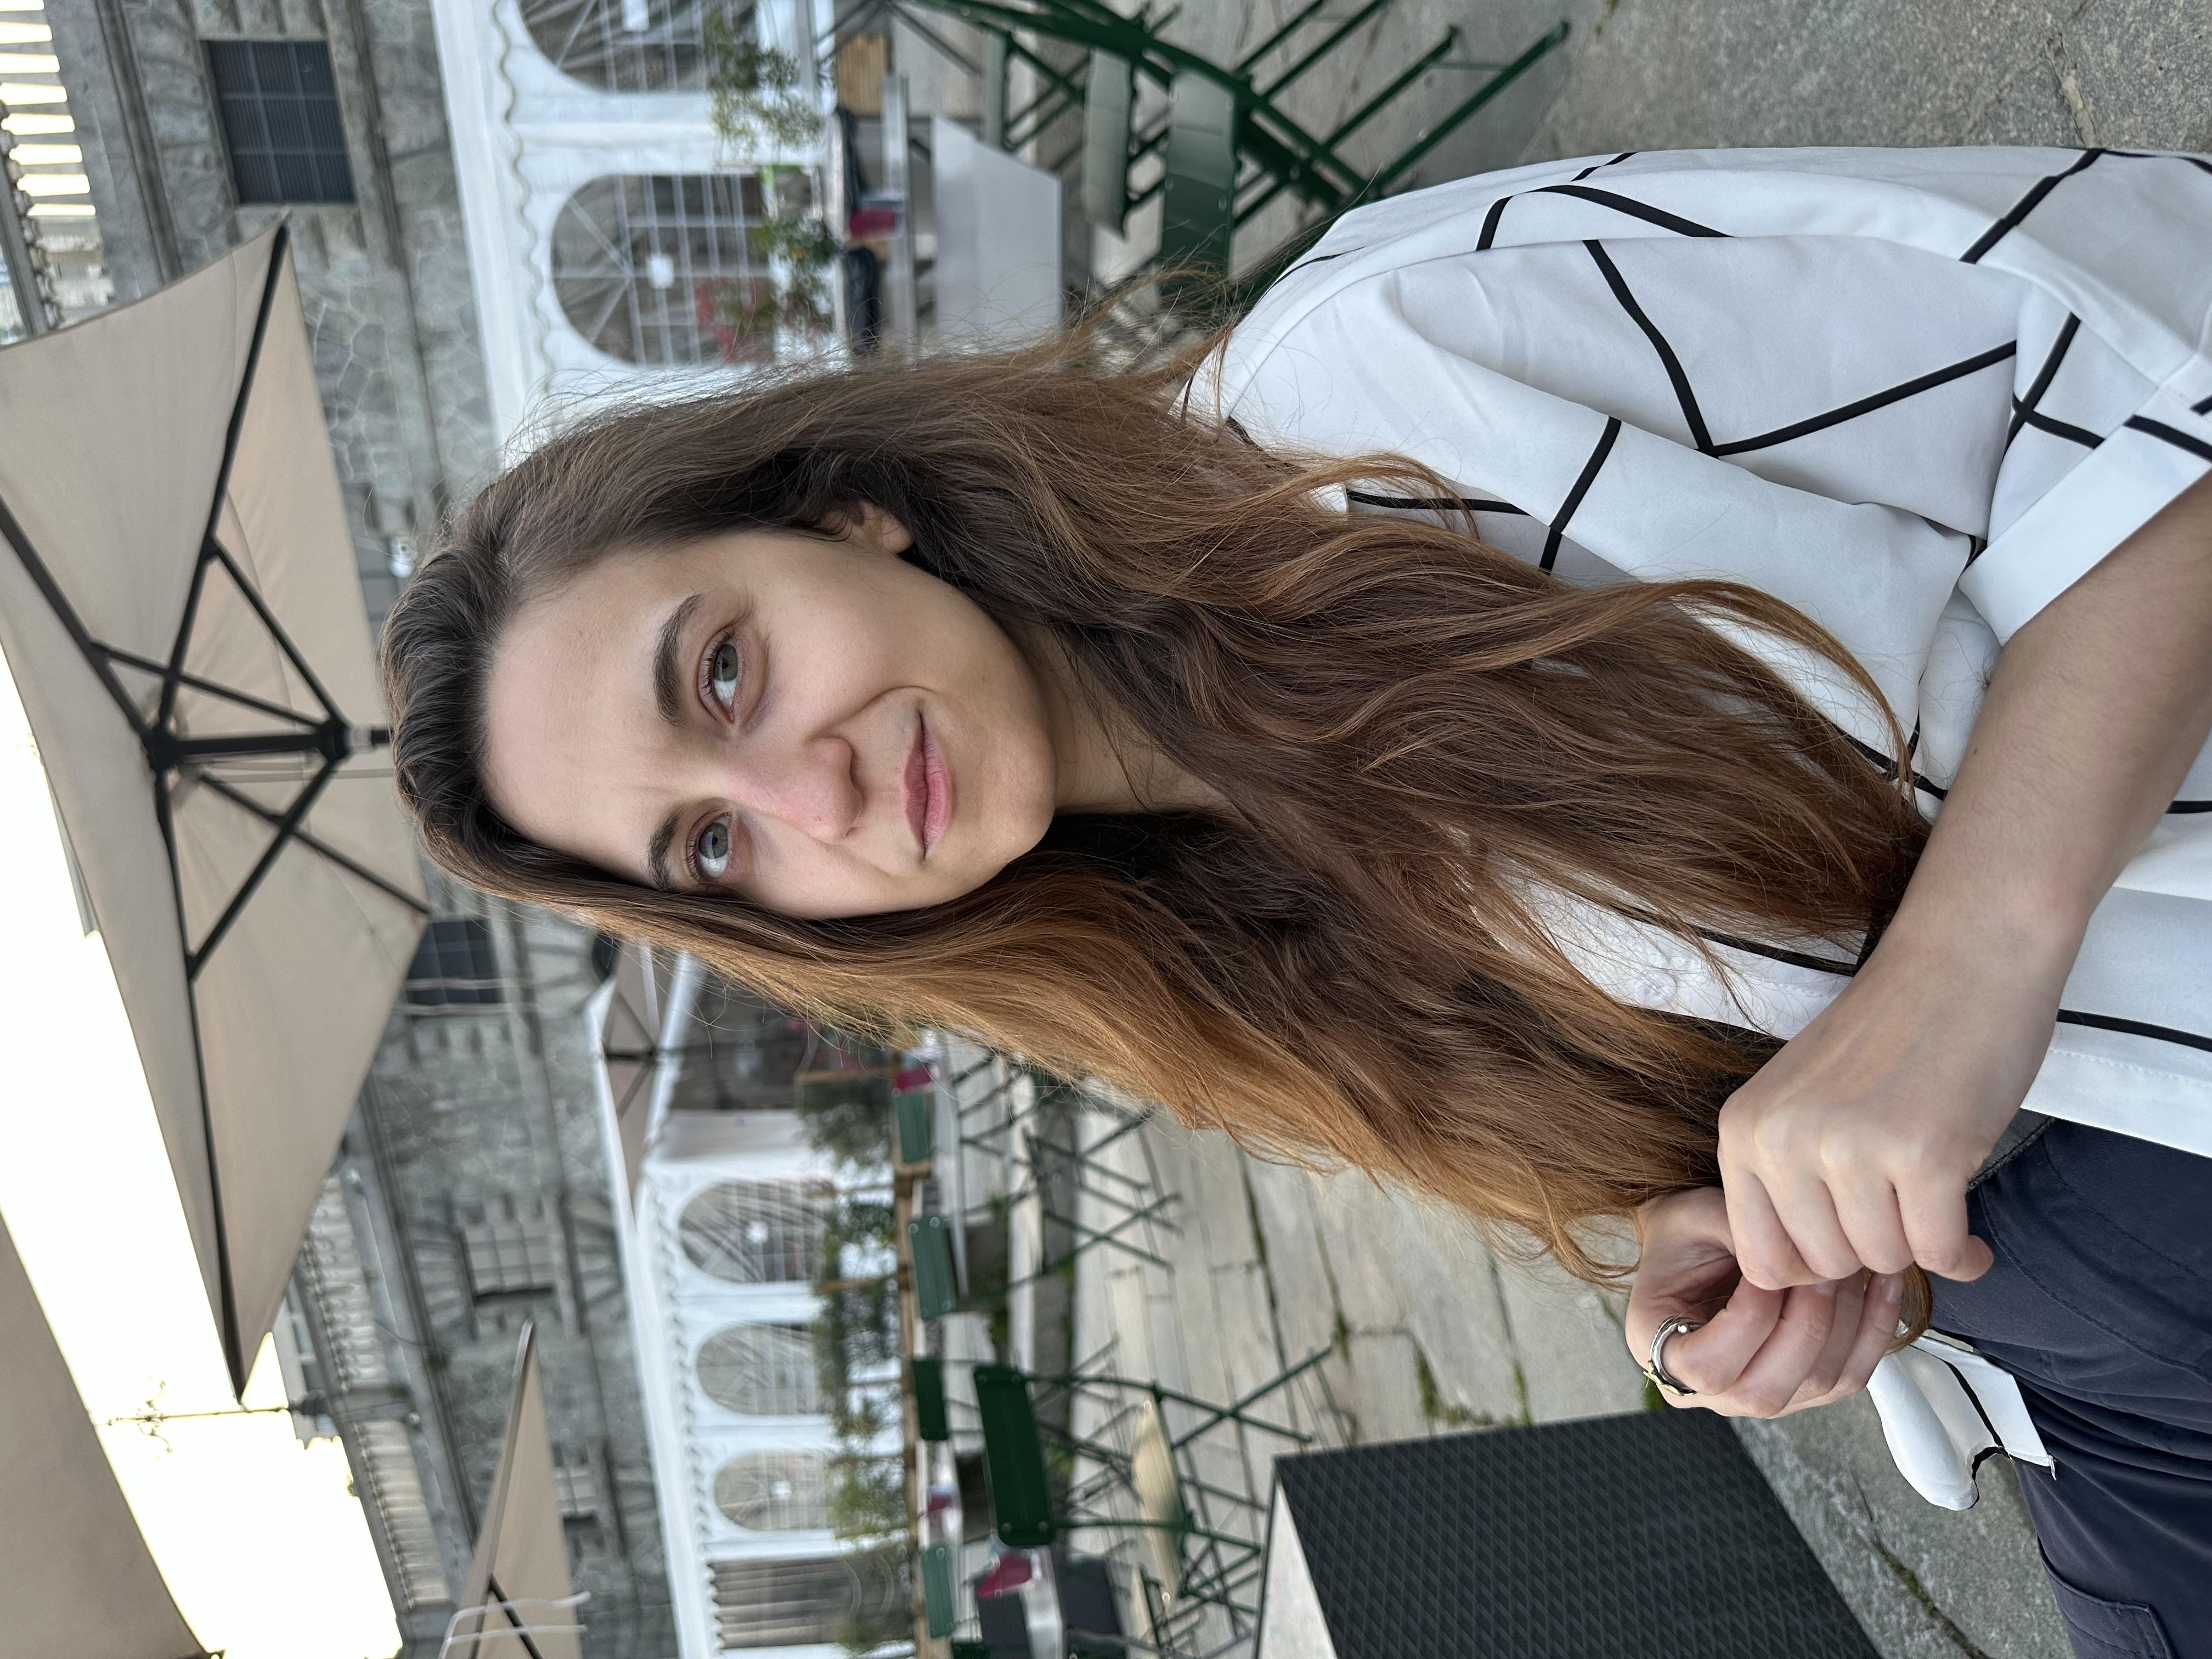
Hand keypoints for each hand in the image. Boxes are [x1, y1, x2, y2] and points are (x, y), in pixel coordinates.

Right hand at [1626, 1187, 1901, 1417]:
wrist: (1701, 1242)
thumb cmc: (1689, 1230)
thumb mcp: (1696, 1217)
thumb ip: (1742, 1234)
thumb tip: (1804, 1250)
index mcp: (1659, 1351)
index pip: (1707, 1367)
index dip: (1747, 1320)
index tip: (1767, 1268)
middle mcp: (1706, 1392)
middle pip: (1765, 1391)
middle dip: (1805, 1324)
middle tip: (1823, 1265)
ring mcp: (1757, 1397)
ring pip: (1816, 1385)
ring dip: (1845, 1322)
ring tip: (1853, 1264)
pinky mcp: (1804, 1391)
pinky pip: (1850, 1376)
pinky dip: (1873, 1330)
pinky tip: (1881, 1283)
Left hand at [1715, 922, 2060, 1289]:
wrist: (1965, 957)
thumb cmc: (1892, 1031)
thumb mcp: (1803, 1102)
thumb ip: (1789, 1176)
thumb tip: (1805, 1277)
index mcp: (1744, 1129)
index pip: (1760, 1258)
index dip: (1812, 1266)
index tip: (1850, 1241)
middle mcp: (1783, 1140)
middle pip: (1825, 1265)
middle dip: (1870, 1250)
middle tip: (1901, 1212)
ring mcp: (1849, 1148)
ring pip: (1883, 1259)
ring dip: (1917, 1245)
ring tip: (1933, 1204)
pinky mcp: (1923, 1155)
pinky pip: (1940, 1253)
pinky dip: (1962, 1256)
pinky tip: (1971, 1239)